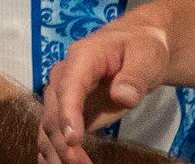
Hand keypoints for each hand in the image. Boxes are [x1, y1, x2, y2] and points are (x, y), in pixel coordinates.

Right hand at [37, 15, 171, 163]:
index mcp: (82, 58)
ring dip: (56, 150)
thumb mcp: (146, 55)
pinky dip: (52, 149)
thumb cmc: (141, 47)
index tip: (73, 139)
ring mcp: (63, 93)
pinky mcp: (68, 109)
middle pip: (54, 111)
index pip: (69, 86)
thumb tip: (123, 96)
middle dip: (63, 141)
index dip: (68, 112)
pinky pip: (54, 130)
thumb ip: (135, 75)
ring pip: (49, 124)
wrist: (136, 45)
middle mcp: (64, 75)